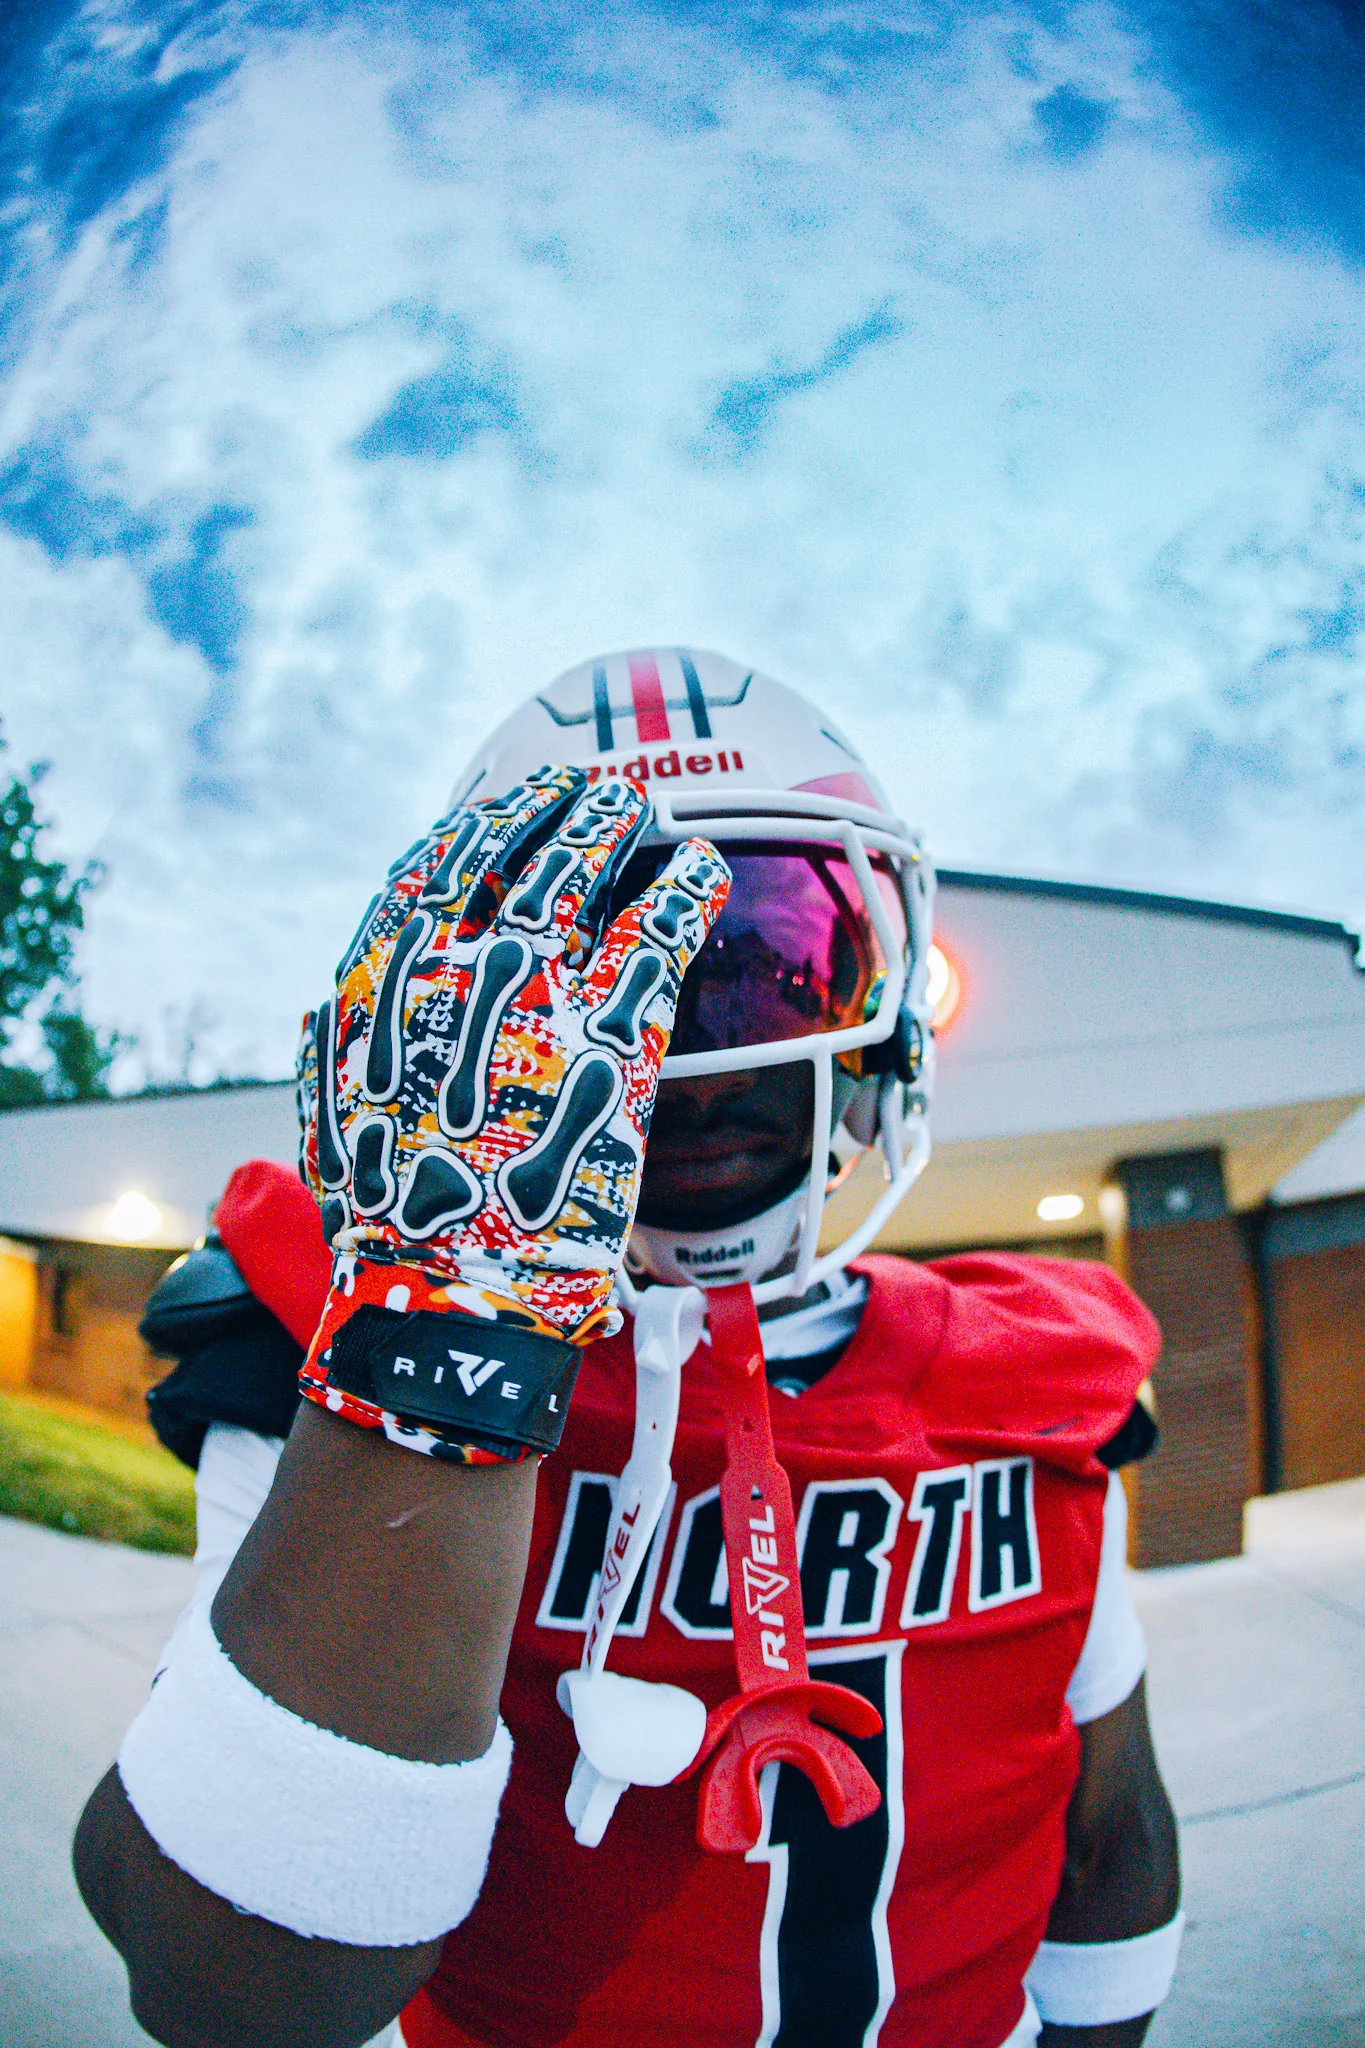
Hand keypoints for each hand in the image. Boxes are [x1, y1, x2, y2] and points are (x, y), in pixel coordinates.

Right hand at [295, 767, 728, 1450]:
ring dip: (620, 824)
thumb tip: (322, 1008)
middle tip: (591, 792)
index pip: (430, 869)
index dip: (475, 828)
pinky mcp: (616, 1032)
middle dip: (557, 809)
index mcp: (386, 981)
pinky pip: (663, 926)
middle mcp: (458, 966)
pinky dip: (688, 885)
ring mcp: (539, 992)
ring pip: (589, 866)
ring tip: (646, 811)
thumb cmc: (389, 1218)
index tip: (503, 806)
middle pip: (514, 848)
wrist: (453, 1297)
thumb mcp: (329, 1118)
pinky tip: (705, 868)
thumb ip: (331, 1050)